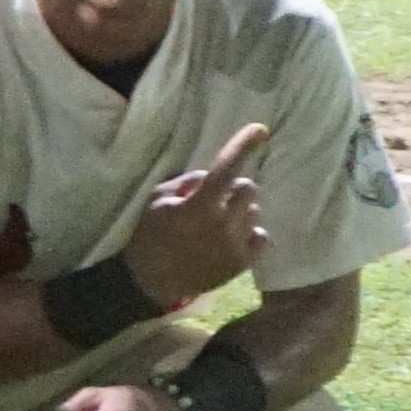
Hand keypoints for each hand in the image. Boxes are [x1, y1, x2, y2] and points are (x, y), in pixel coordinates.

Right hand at [117, 123, 270, 307]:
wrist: (153, 281)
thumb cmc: (149, 237)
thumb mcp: (155, 201)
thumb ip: (184, 183)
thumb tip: (208, 178)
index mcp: (199, 205)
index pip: (226, 168)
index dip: (243, 145)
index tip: (260, 129)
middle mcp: (224, 223)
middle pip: (248, 189)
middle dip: (233, 189)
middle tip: (214, 200)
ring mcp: (236, 244)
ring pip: (254, 212)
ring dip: (239, 212)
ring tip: (216, 225)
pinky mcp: (243, 262)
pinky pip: (260, 235)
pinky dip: (248, 232)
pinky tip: (228, 240)